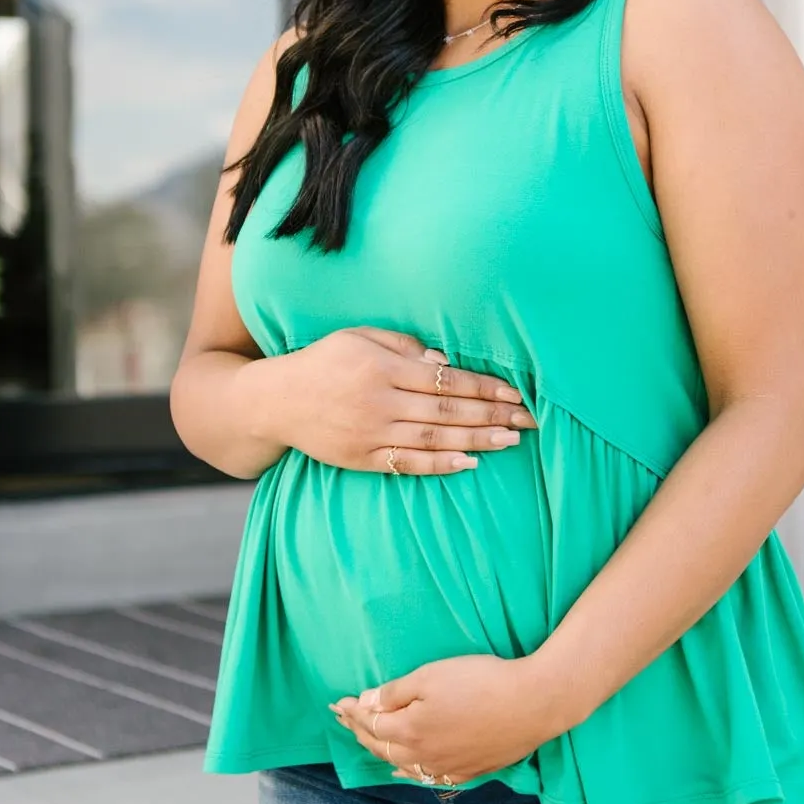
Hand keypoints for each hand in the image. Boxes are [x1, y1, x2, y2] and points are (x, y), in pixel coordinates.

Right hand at [269, 327, 536, 474]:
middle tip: (529, 421)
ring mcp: (370, 433)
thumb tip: (447, 362)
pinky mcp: (361, 458)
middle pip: (447, 412)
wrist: (275, 401)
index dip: (483, 387)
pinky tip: (469, 463)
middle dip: (492, 416)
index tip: (515, 393)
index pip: (445, 379)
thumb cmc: (324, 361)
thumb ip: (403, 346)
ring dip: (476, 441)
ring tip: (510, 440)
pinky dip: (440, 466)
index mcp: (382, 367)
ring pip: (434, 440)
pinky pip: (407, 464)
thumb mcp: (359, 338)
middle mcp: (379, 401)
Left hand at [329, 653, 559, 784]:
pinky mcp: (469, 772)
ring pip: (402, 765)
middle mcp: (423, 756)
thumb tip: (365, 704)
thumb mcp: (431, 676)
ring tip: (366, 742)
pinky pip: (427, 776)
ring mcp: (446, 768)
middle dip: (360, 731)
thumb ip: (395, 693)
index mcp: (409, 731)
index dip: (353, 711)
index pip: (371, 723)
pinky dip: (408, 771)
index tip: (338, 702)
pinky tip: (404, 770)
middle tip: (344, 719)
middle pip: (382, 746)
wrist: (533, 704)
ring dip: (381, 751)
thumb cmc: (481, 682)